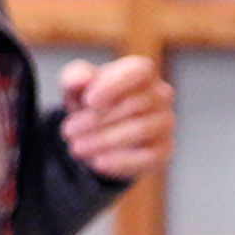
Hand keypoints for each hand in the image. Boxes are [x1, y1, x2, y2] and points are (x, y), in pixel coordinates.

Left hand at [59, 56, 173, 180]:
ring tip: (76, 147)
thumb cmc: (89, 99)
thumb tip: (80, 80)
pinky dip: (121, 161)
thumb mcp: (75, 85)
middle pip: (135, 105)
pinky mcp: (163, 149)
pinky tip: (97, 162)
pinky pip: (149, 157)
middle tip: (69, 130)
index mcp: (141, 72)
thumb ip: (75, 77)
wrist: (95, 129)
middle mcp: (160, 95)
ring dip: (105, 140)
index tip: (88, 101)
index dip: (114, 86)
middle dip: (98, 119)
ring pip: (141, 130)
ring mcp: (165, 122)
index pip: (139, 72)